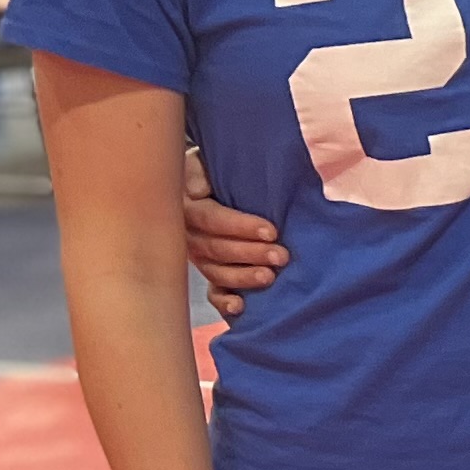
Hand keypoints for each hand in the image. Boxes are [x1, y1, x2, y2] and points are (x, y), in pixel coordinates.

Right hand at [181, 148, 287, 322]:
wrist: (208, 181)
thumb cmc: (214, 171)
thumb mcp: (206, 162)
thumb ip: (202, 171)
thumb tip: (199, 189)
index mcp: (187, 207)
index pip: (212, 219)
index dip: (240, 226)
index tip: (271, 230)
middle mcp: (189, 235)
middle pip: (217, 249)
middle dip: (250, 254)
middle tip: (281, 256)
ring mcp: (199, 257)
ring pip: (217, 272)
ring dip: (244, 278)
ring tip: (270, 277)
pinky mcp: (210, 272)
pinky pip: (212, 293)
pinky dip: (225, 303)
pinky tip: (241, 308)